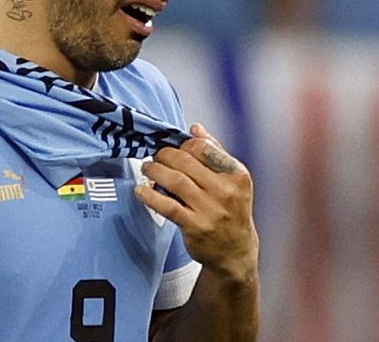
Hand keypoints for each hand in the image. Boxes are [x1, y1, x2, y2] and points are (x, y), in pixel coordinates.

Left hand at [135, 124, 258, 281]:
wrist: (236, 251)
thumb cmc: (231, 211)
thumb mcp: (233, 180)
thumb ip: (216, 152)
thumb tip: (195, 128)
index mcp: (236, 174)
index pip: (203, 147)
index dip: (182, 145)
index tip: (172, 148)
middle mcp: (226, 190)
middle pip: (186, 161)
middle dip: (164, 155)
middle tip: (155, 157)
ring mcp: (211, 210)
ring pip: (175, 180)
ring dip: (155, 171)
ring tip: (147, 168)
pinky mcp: (196, 226)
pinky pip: (167, 206)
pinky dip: (150, 196)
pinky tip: (141, 191)